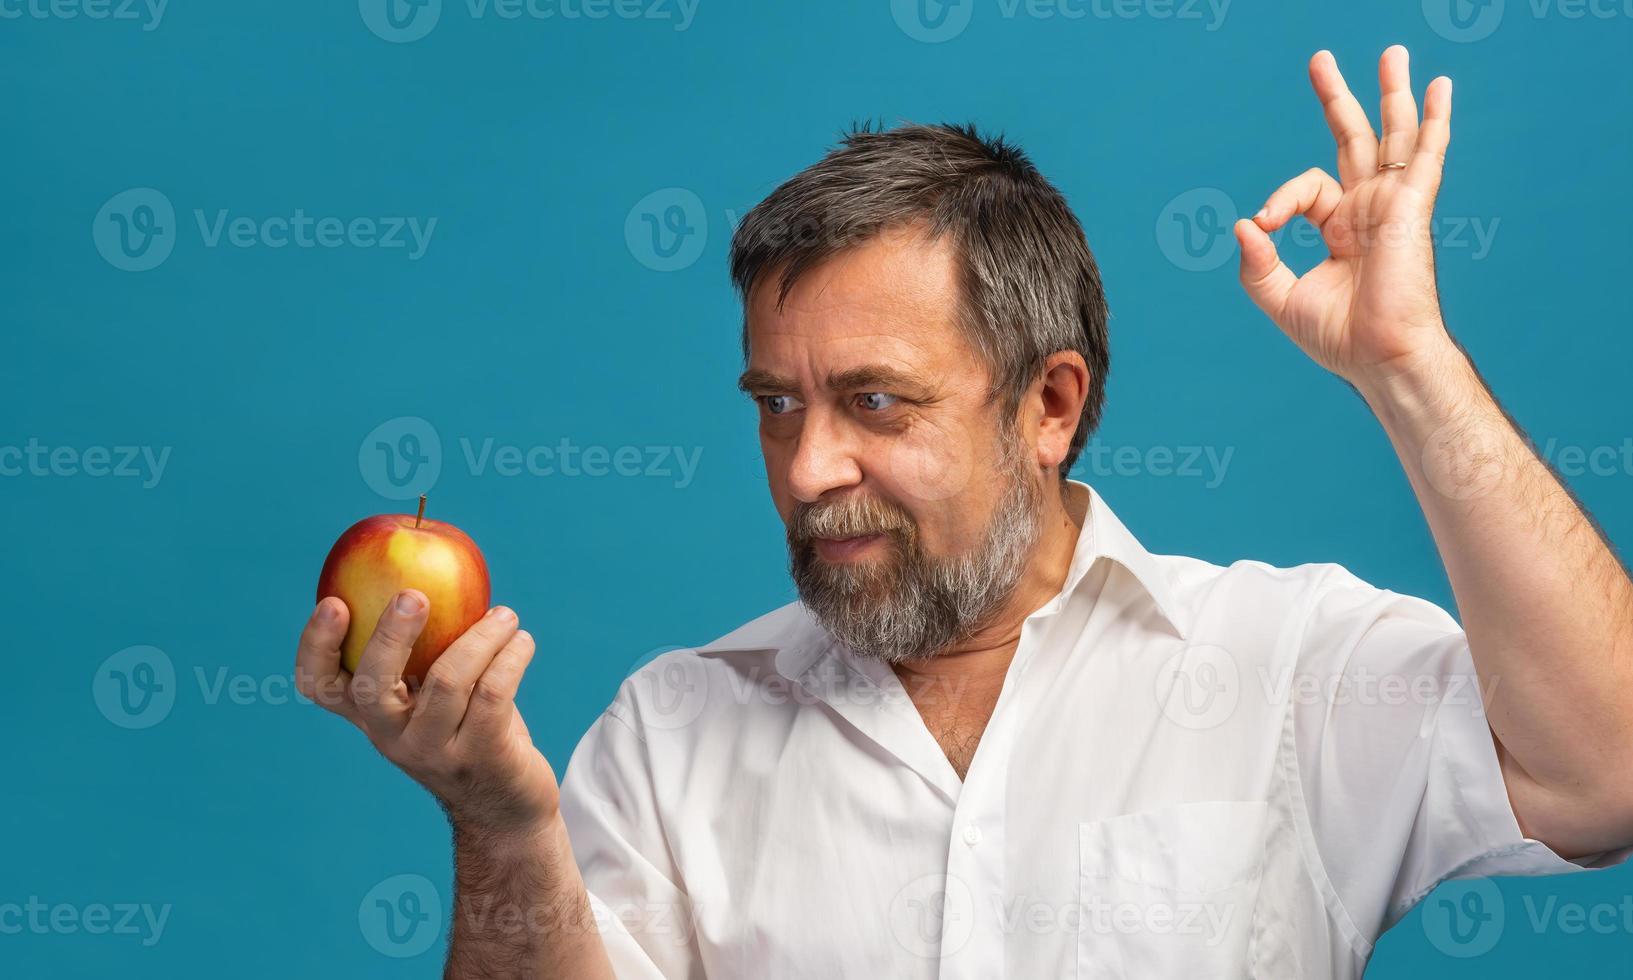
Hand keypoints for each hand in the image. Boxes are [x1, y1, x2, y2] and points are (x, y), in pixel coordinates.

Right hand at [295, 591, 558, 835]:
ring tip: (505, 615)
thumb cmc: (470, 729)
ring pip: (449, 682)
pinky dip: (511, 657)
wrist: (505, 808)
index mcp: (371, 715)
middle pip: (371, 687)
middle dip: (390, 635)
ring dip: (482, 636)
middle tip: (415, 593)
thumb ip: (428, 647)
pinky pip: (494, 695)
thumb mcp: (437, 692)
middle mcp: (392, 736)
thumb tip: (435, 565)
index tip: (333, 602)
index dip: (316, 645)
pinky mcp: (482, 757)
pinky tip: (522, 640)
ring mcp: (435, 751)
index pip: (320, 686)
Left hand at [1235, 46, 1455, 383]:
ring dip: (1393, 93)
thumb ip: (1257, 264)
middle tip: (1320, 59)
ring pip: (1393, 135)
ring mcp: (1393, 205)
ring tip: (1392, 53)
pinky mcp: (1412, 207)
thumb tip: (1242, 224)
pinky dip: (1434, 121)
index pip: (1307, 188)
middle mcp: (1369, 210)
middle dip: (1337, 99)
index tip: (1264, 224)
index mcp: (1341, 229)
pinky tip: (1439, 88)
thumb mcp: (1282, 299)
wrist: (1379, 357)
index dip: (1280, 199)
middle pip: (1354, 139)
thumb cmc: (1340, 338)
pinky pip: (1426, 155)